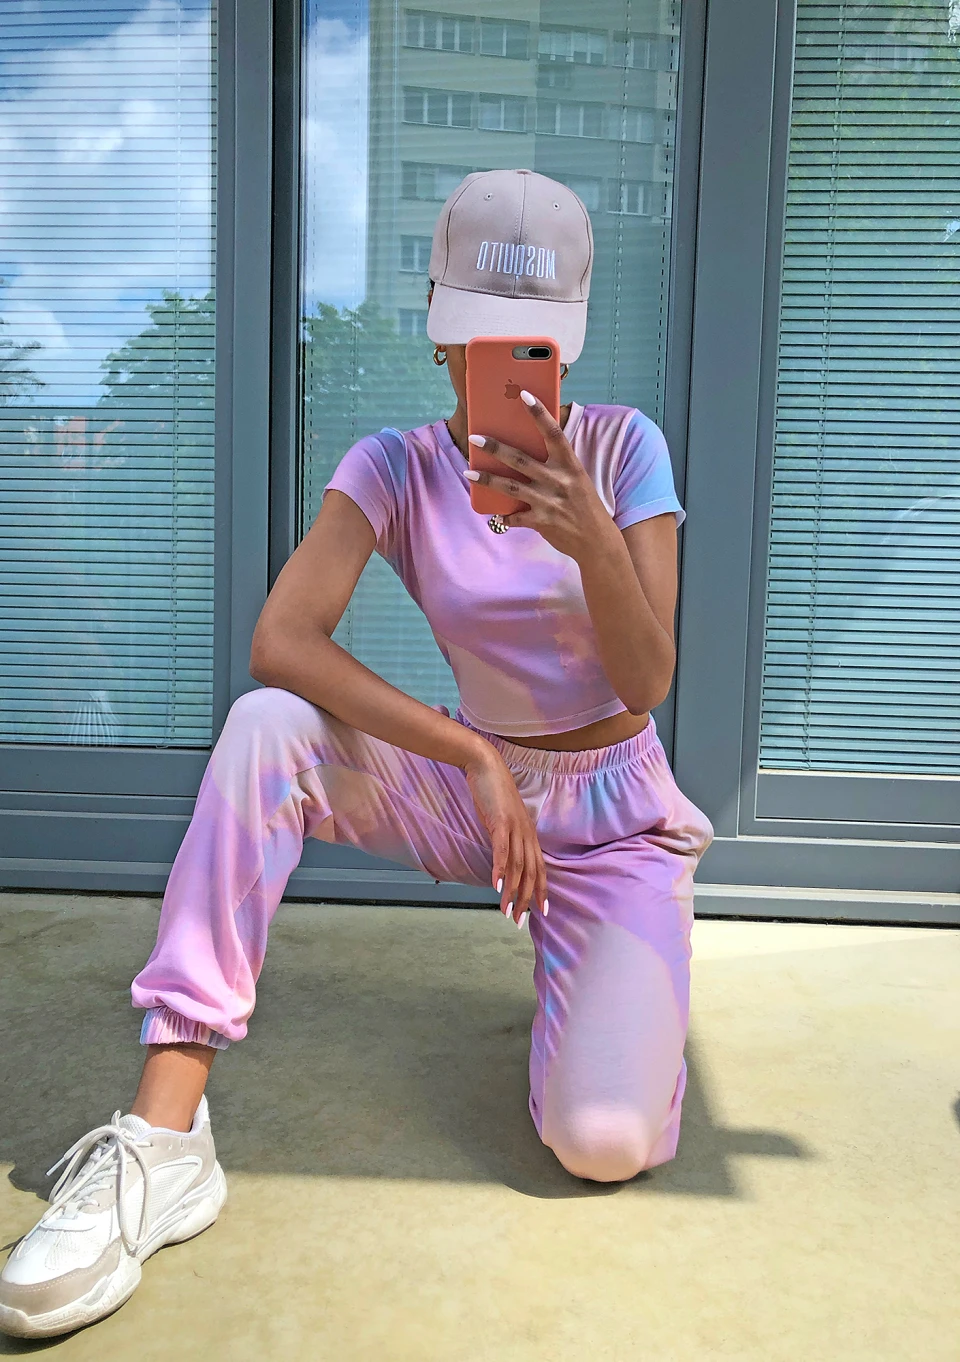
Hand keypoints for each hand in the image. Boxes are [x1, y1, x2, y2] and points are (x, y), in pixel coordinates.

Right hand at [462, 744, 548, 926]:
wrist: (485, 765)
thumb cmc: (492, 792)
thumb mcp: (503, 818)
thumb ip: (506, 837)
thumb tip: (504, 857)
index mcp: (528, 833)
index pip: (539, 867)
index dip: (541, 890)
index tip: (541, 911)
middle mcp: (526, 833)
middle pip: (531, 872)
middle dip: (525, 899)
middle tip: (518, 920)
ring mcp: (515, 827)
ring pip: (517, 866)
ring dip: (512, 891)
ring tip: (506, 911)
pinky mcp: (500, 822)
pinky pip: (502, 850)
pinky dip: (500, 870)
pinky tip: (496, 886)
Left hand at [466, 390, 612, 558]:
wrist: (597, 541)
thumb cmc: (586, 506)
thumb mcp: (577, 479)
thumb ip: (556, 465)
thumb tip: (529, 449)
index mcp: (570, 466)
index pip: (553, 433)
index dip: (539, 413)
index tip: (523, 395)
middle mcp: (559, 481)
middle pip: (521, 460)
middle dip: (496, 448)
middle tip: (475, 438)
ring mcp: (549, 502)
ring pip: (511, 487)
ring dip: (487, 478)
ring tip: (468, 471)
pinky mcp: (542, 522)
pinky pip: (515, 517)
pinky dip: (504, 516)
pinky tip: (494, 513)